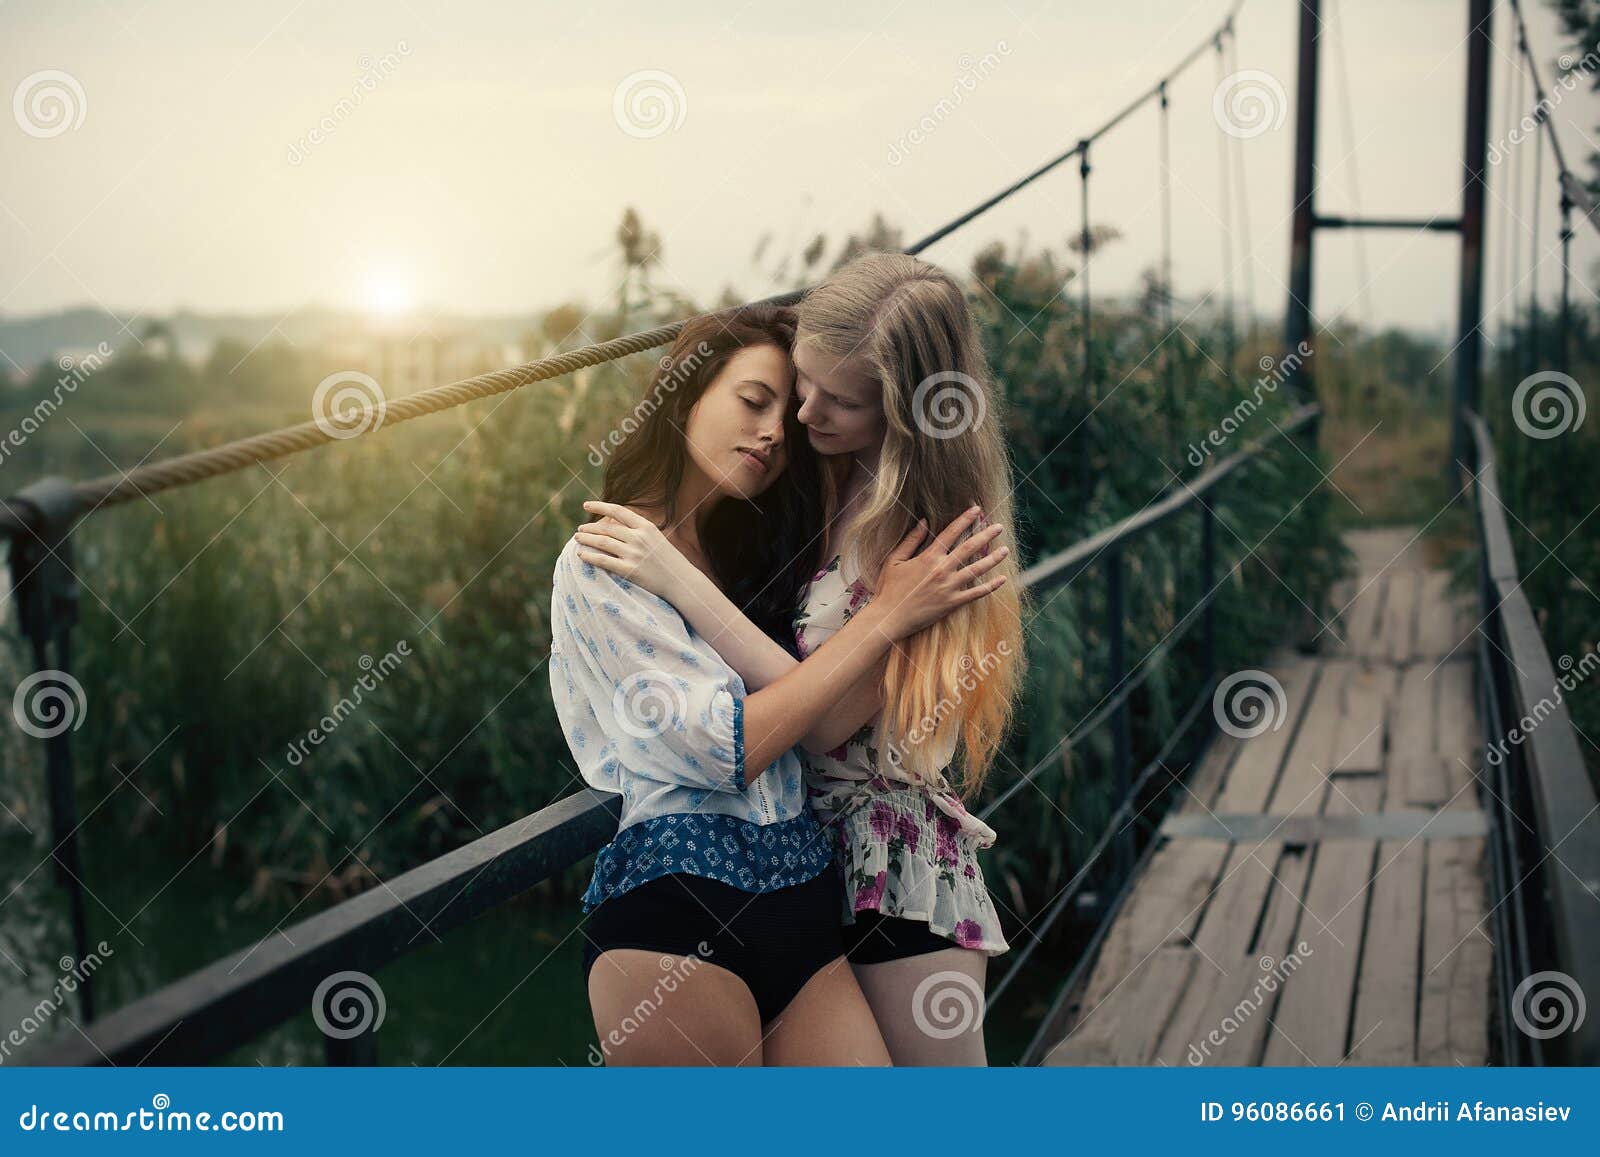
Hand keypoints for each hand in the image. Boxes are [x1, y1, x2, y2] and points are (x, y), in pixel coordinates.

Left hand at [574, 500, 696, 602]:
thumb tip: (616, 522)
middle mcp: (639, 538)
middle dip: (590, 527)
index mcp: (646, 527)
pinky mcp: (630, 570)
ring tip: (577, 538)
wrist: (681, 581)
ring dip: (587, 539)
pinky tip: (581, 554)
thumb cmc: (668, 560)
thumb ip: (638, 530)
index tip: (586, 505)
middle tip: (580, 529)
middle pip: (607, 527)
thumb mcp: (656, 537)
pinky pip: (604, 561)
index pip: (617, 511)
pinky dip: (589, 556)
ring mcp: (634, 554)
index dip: (599, 506)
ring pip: (602, 542)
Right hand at [868, 505, 1007, 638]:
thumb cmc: (889, 588)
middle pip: (969, 548)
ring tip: (1005, 550)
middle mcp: (942, 570)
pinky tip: (1002, 579)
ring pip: (977, 570)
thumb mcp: (894, 560)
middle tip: (999, 527)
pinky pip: (976, 593)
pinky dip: (990, 586)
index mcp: (928, 557)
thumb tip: (924, 521)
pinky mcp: (952, 603)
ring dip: (993, 559)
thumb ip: (911, 540)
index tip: (977, 510)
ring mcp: (949, 587)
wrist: (889, 617)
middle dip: (986, 535)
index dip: (965, 519)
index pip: (950, 533)